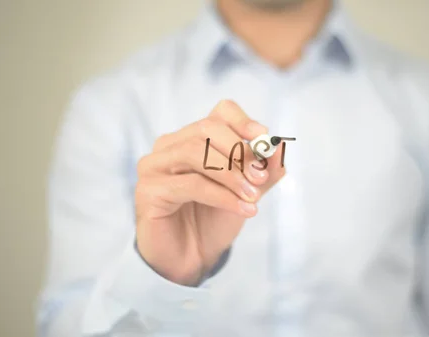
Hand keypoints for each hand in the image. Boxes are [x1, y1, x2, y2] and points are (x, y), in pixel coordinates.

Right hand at [135, 100, 286, 285]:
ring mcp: (154, 165)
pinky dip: (223, 196)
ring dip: (231, 174)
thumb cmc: (214, 219)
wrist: (192, 258)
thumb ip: (264, 171)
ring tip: (253, 196)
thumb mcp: (247, 192)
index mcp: (194, 138)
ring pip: (196, 153)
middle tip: (261, 176)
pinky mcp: (148, 190)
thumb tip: (280, 148)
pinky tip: (243, 209)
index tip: (264, 139)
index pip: (220, 113)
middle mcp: (170, 145)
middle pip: (207, 128)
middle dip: (239, 151)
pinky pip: (191, 184)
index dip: (243, 122)